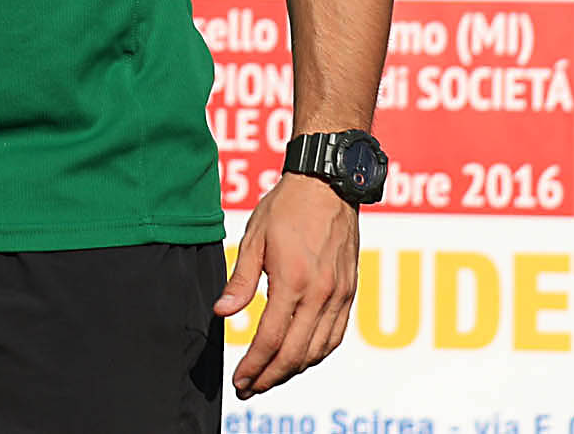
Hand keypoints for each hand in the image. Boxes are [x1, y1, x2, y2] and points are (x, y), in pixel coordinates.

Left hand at [214, 168, 359, 397]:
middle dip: (270, 376)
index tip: (239, 380)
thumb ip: (240, 279)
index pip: (271, 338)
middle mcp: (321, 293)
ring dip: (293, 370)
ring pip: (318, 350)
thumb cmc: (286, 208)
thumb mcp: (254, 238)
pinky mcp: (350, 292)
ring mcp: (340, 295)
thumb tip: (222, 313)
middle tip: (249, 388)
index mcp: (293, 280)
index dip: (253, 364)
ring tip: (270, 378)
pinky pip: (336, 335)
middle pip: (295, 353)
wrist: (328, 185)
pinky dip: (317, 354)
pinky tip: (300, 359)